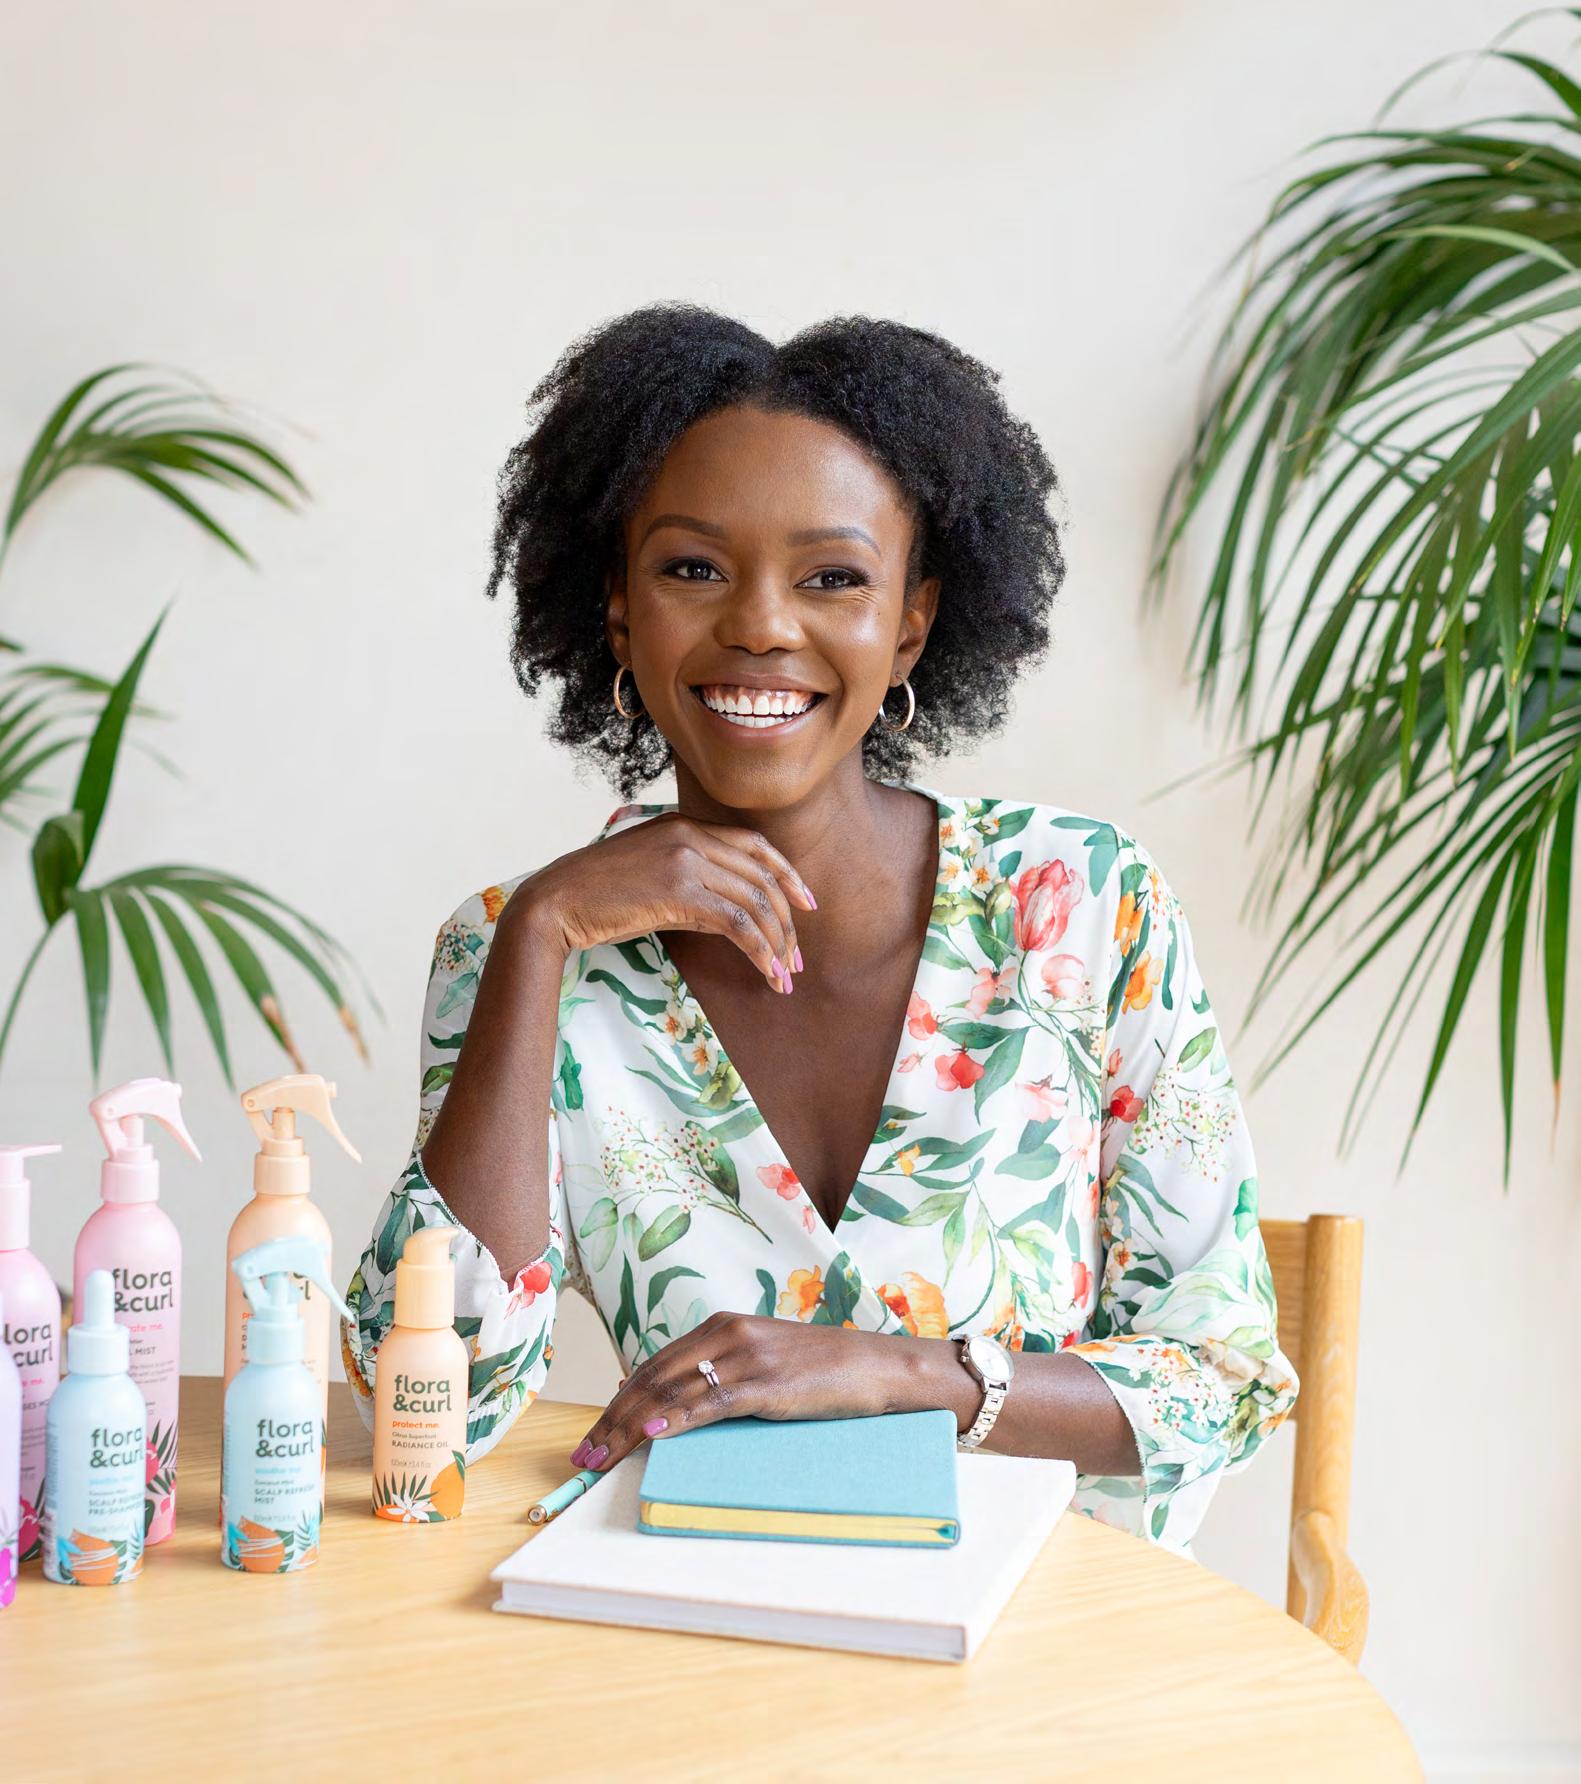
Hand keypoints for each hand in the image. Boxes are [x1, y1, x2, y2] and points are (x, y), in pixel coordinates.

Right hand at [510, 812, 815, 993]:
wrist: (556, 901)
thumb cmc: (598, 898)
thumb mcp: (654, 880)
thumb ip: (696, 888)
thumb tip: (737, 920)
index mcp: (685, 824)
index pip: (754, 844)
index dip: (787, 874)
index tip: (806, 905)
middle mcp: (691, 834)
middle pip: (761, 875)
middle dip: (788, 920)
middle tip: (798, 958)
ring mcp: (685, 858)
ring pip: (754, 900)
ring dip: (777, 942)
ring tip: (785, 975)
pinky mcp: (678, 890)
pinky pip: (736, 921)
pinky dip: (759, 949)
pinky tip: (766, 972)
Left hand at [568, 1311, 907, 1472]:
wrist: (876, 1367)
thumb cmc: (820, 1372)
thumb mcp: (759, 1363)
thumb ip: (714, 1374)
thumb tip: (659, 1403)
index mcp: (721, 1326)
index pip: (652, 1366)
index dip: (615, 1403)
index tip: (590, 1438)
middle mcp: (728, 1333)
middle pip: (652, 1378)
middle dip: (611, 1421)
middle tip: (582, 1458)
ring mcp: (747, 1356)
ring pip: (673, 1391)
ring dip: (630, 1428)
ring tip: (601, 1459)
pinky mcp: (768, 1381)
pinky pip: (712, 1401)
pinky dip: (678, 1417)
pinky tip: (654, 1433)